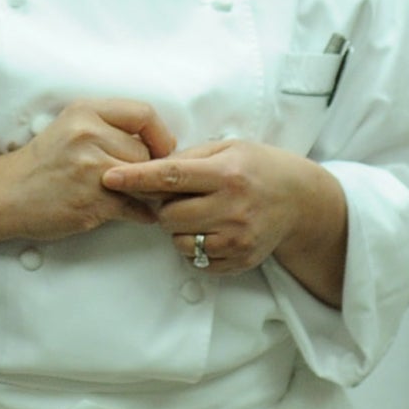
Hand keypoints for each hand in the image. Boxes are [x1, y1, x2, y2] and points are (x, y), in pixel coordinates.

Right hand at [0, 100, 174, 259]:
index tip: (161, 150)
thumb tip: (160, 146)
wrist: (5, 194)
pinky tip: (134, 214)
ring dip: (146, 194)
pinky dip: (140, 214)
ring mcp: (90, 167)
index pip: (143, 114)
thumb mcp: (71, 128)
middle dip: (147, 171)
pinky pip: (135, 208)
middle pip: (146, 153)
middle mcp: (87, 134)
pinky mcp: (92, 200)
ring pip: (143, 181)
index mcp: (84, 111)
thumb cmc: (42, 164)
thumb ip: (108, 128)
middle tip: (142, 183)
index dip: (160, 135)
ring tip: (139, 198)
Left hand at [102, 139, 340, 277]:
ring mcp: (238, 237)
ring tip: (198, 213)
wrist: (299, 200)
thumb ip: (190, 157)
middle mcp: (232, 207)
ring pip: (179, 241)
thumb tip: (150, 167)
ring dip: (178, 229)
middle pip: (169, 215)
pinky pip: (197, 260)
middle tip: (177, 198)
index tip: (109, 176)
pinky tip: (210, 230)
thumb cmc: (258, 167)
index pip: (171, 176)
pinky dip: (194, 247)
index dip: (136, 177)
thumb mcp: (229, 148)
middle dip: (163, 207)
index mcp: (227, 173)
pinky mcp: (241, 259)